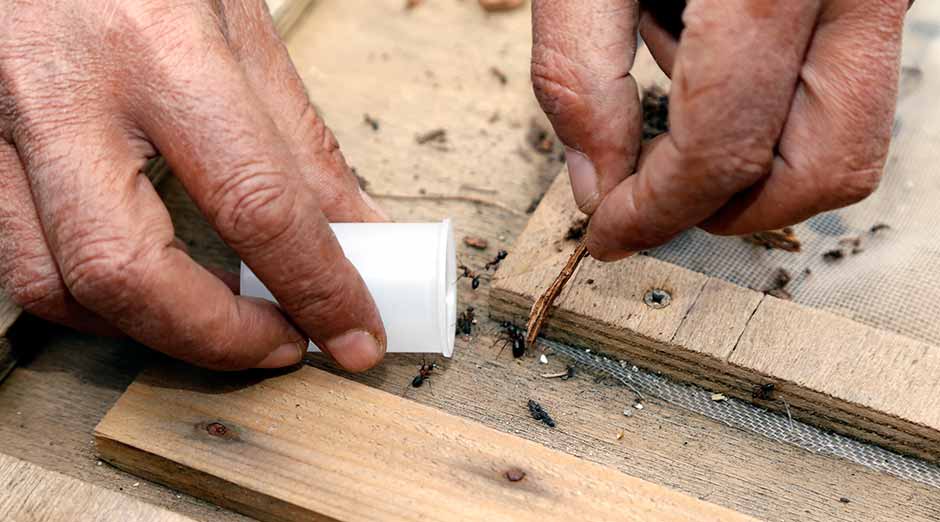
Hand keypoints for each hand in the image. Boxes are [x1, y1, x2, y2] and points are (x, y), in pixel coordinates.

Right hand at [0, 0, 388, 370]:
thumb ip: (299, 137)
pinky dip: (93, 295)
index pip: (255, 200)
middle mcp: (64, 91)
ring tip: (222, 323)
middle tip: (282, 343)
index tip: (356, 335)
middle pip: (127, 269)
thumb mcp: (239, 24)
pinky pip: (17, 253)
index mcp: (158, 46)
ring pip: (53, 281)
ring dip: (148, 329)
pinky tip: (147, 286)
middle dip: (217, 337)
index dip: (318, 287)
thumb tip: (357, 229)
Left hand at [531, 0, 908, 258]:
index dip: (661, 210)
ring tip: (679, 103)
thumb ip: (578, 78)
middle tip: (656, 203)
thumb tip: (598, 183)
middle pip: (825, 166)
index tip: (612, 233)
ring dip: (755, 166)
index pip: (728, 145)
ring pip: (852, 140)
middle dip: (729, 209)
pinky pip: (845, 89)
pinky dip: (774, 112)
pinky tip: (709, 56)